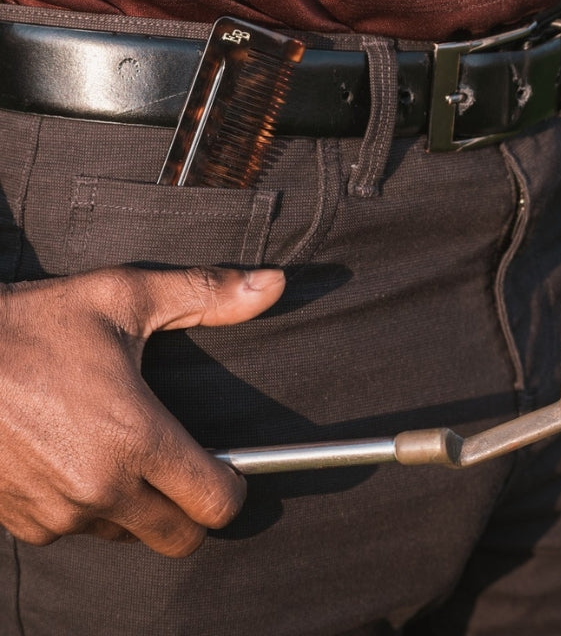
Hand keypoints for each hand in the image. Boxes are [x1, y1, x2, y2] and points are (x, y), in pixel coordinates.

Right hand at [0, 265, 283, 556]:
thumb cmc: (36, 323)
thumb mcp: (127, 294)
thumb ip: (207, 293)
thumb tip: (274, 283)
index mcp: (135, 438)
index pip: (215, 502)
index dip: (235, 487)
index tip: (230, 465)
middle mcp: (98, 488)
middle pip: (179, 538)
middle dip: (195, 510)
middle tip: (190, 467)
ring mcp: (56, 512)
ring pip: (128, 535)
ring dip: (141, 508)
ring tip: (130, 452)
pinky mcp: (20, 523)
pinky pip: (78, 531)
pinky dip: (92, 508)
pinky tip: (83, 459)